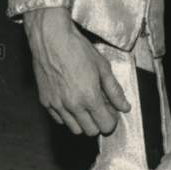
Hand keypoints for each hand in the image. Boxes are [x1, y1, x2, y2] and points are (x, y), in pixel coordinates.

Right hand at [23, 6, 129, 135]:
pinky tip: (72, 101)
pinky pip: (59, 119)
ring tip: (86, 105)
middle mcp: (72, 105)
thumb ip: (115, 90)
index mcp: (89, 97)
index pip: (105, 125)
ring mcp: (57, 105)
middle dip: (98, 123)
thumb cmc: (78, 48)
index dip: (111, 120)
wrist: (51, 39)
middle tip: (100, 108)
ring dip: (83, 122)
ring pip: (74, 129)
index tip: (111, 111)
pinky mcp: (45, 101)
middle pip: (90, 131)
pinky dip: (68, 116)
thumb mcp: (103, 67)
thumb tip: (125, 107)